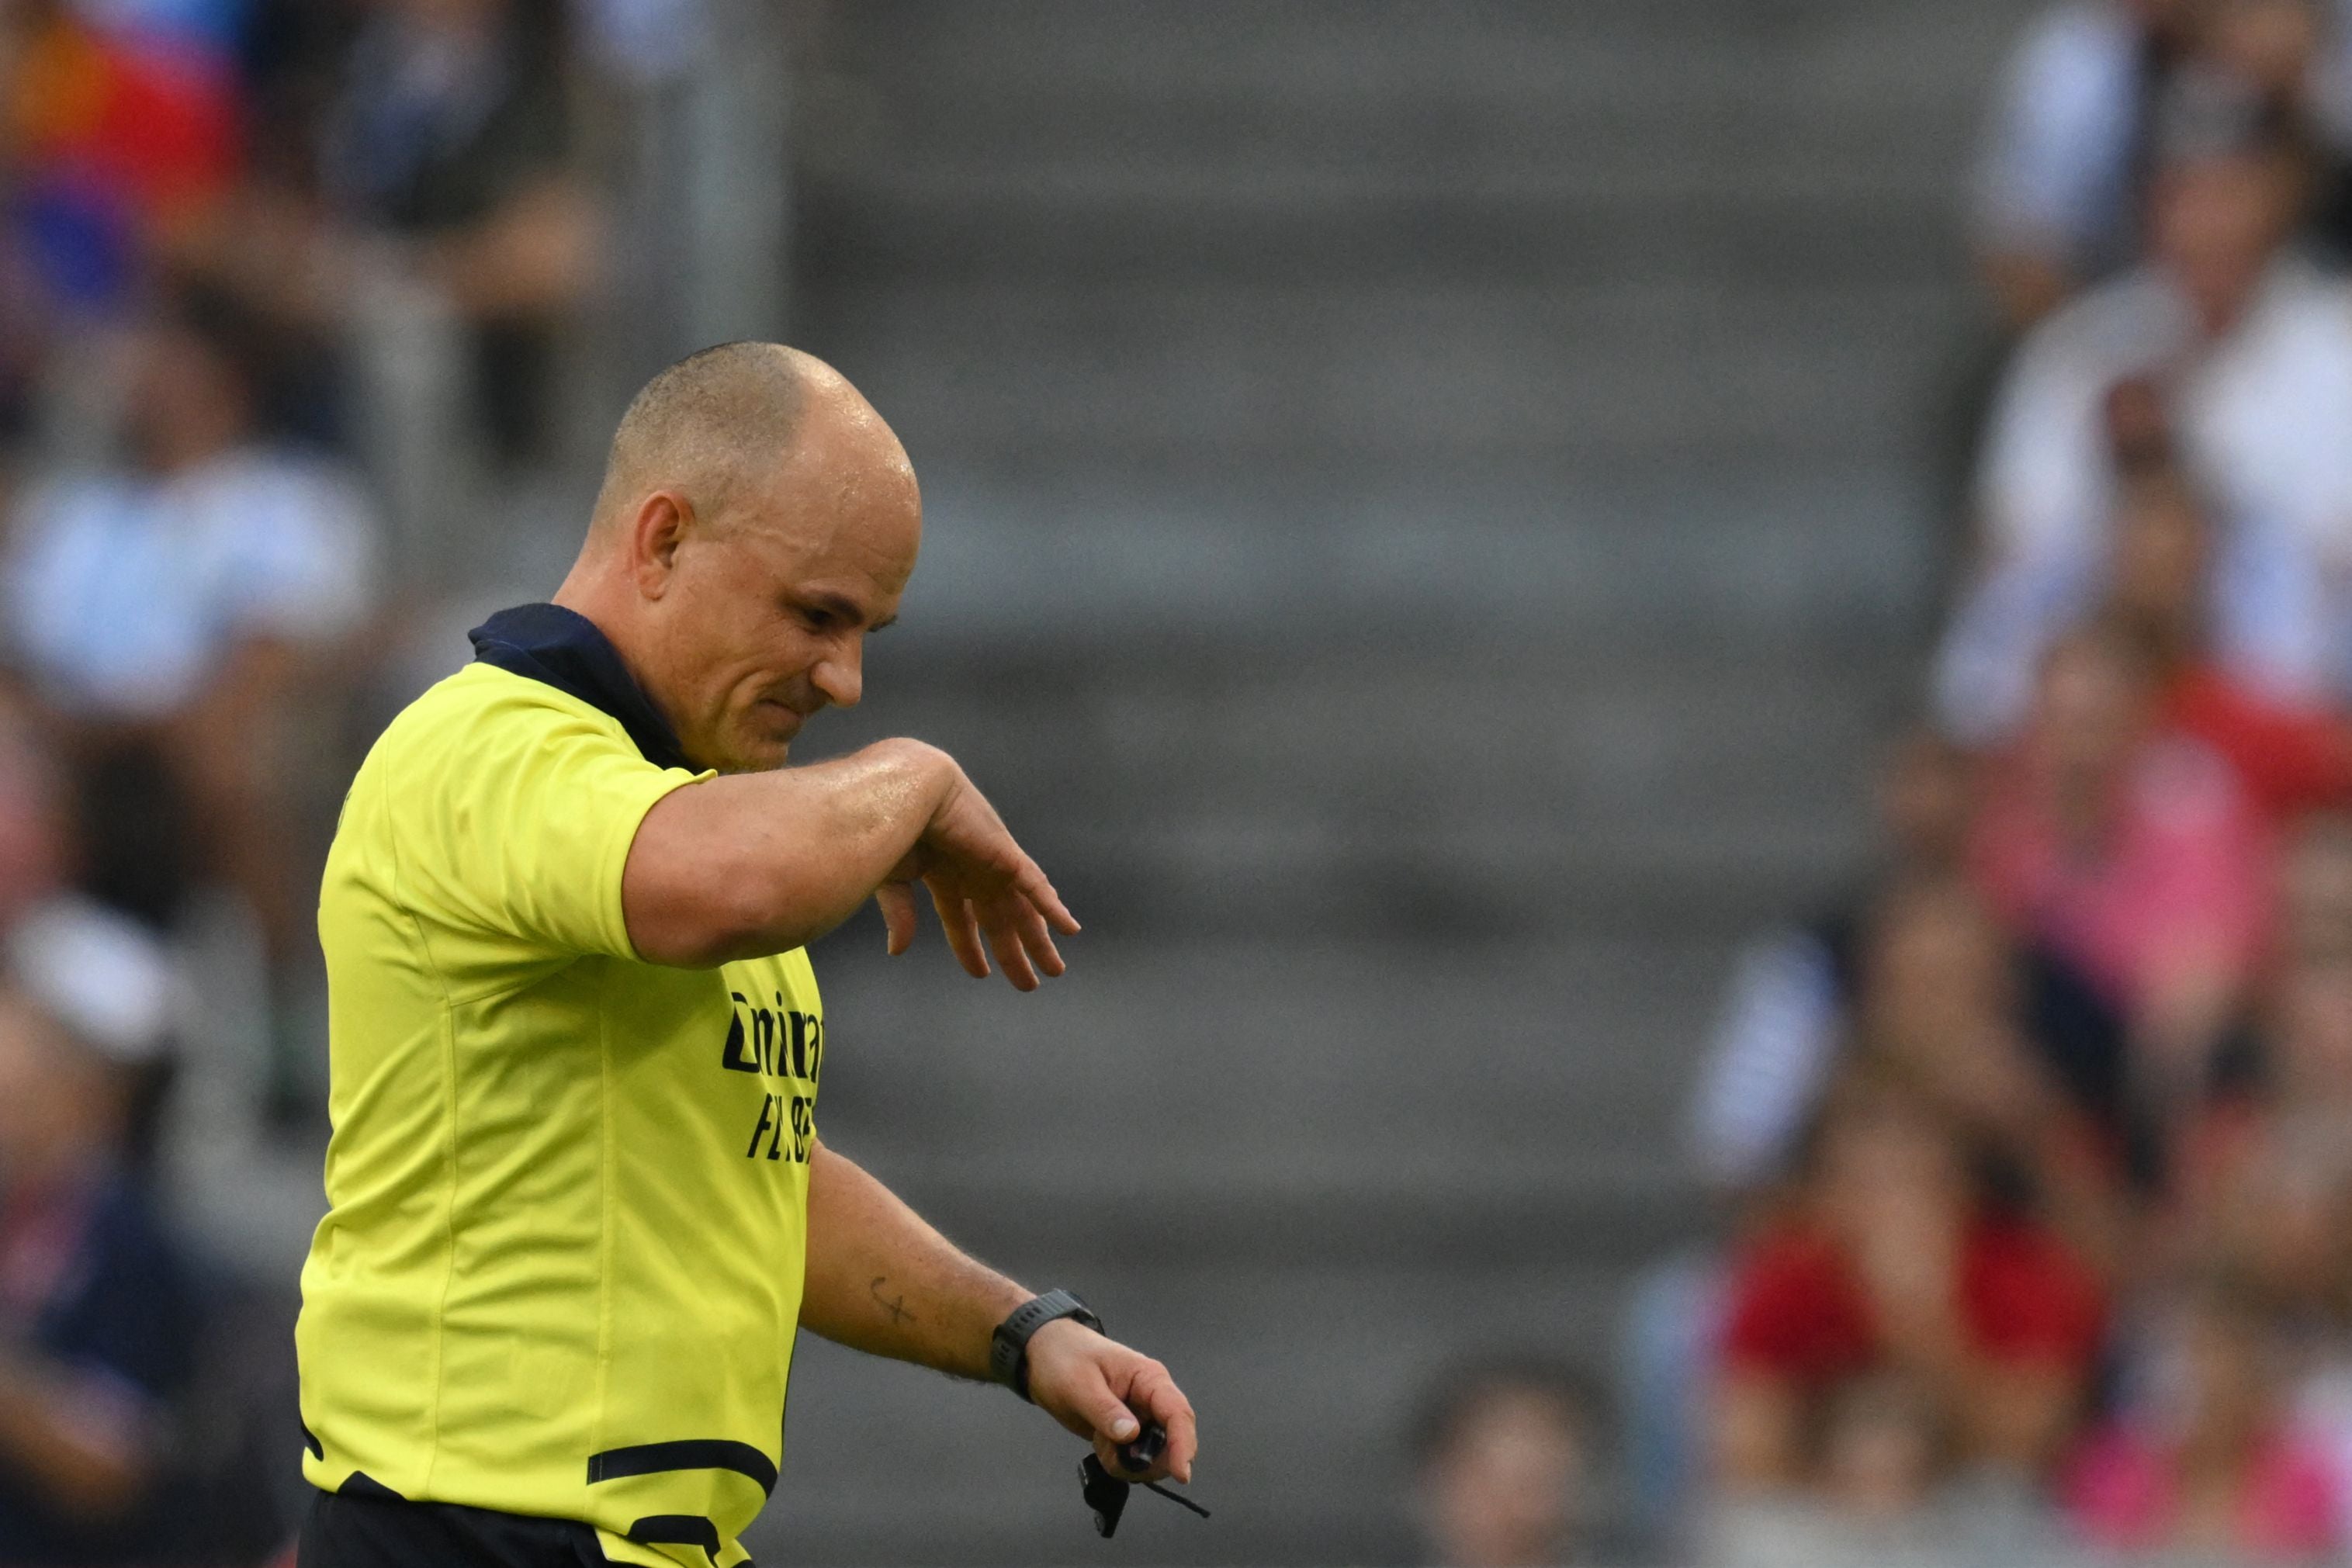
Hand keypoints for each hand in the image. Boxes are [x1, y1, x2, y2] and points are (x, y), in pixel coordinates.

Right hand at [873, 760, 1078, 989]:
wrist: (906, 792)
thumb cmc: (891, 828)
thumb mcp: (893, 881)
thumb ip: (900, 915)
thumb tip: (898, 952)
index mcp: (945, 877)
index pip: (963, 920)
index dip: (971, 948)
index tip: (981, 974)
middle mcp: (973, 873)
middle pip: (1001, 921)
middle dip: (1014, 953)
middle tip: (1030, 983)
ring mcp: (993, 866)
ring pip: (1024, 911)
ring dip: (1040, 941)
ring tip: (1055, 970)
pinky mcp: (1007, 857)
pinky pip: (1037, 887)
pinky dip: (1053, 908)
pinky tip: (1070, 930)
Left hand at [1021, 1319, 1196, 1485]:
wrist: (1043, 1356)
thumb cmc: (1063, 1358)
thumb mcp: (1079, 1384)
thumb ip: (1105, 1410)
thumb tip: (1131, 1435)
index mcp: (1149, 1378)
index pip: (1178, 1413)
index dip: (1184, 1446)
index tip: (1181, 1475)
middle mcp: (1151, 1400)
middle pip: (1171, 1442)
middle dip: (1148, 1461)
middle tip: (1114, 1457)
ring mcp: (1141, 1418)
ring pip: (1154, 1456)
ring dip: (1129, 1464)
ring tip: (1100, 1443)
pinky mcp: (1128, 1433)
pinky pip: (1135, 1459)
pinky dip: (1119, 1462)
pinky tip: (1100, 1444)